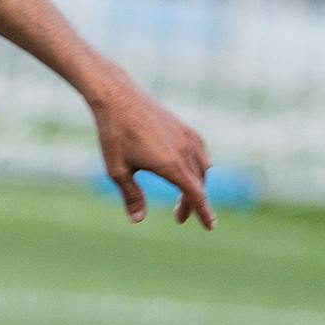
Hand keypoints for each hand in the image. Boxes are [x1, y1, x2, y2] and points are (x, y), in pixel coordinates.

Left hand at [90, 73, 214, 227]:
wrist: (117, 97)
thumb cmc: (114, 134)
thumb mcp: (117, 170)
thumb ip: (131, 195)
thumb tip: (138, 220)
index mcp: (170, 165)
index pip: (196, 195)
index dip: (204, 212)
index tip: (210, 227)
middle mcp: (185, 151)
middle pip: (198, 184)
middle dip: (192, 203)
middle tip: (179, 217)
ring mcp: (187, 137)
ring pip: (202, 168)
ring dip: (196, 184)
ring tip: (184, 196)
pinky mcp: (185, 128)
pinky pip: (200, 152)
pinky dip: (199, 166)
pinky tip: (189, 170)